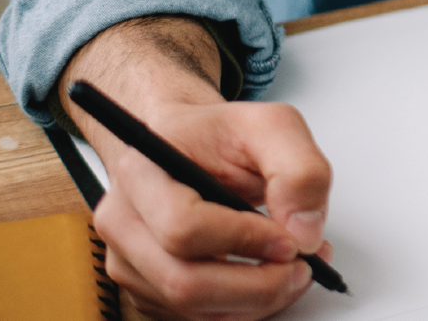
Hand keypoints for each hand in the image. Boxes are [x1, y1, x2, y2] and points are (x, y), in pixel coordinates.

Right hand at [61, 18, 331, 320]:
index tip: (290, 240)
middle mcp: (122, 221)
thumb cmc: (221, 135)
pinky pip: (191, 317)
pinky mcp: (144, 287)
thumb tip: (304, 232)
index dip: (244, 242)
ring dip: (253, 302)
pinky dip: (238, 308)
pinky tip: (265, 280)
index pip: (184, 227)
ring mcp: (127, 260)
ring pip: (188, 308)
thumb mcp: (274, 125)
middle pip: (183, 282)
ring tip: (292, 272)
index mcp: (142, 171)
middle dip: (256, 286)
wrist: (191, 146)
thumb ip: (299, 169)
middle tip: (302, 268)